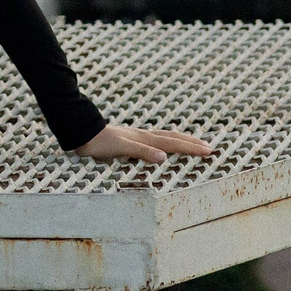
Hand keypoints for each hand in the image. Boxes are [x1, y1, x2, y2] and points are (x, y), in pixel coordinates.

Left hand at [73, 123, 213, 164]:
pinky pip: (154, 140)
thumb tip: (164, 157)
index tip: (209, 151)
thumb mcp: (121, 148)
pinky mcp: (129, 139)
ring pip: (164, 137)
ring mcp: (137, 136)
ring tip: (191, 142)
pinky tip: (160, 146)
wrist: (81, 133)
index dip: (191, 147)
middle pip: (172, 138)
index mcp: (145, 139)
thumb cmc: (100, 142)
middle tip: (208, 147)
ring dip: (180, 140)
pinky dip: (164, 142)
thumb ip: (142, 152)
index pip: (173, 143)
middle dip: (191, 143)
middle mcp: (143, 136)